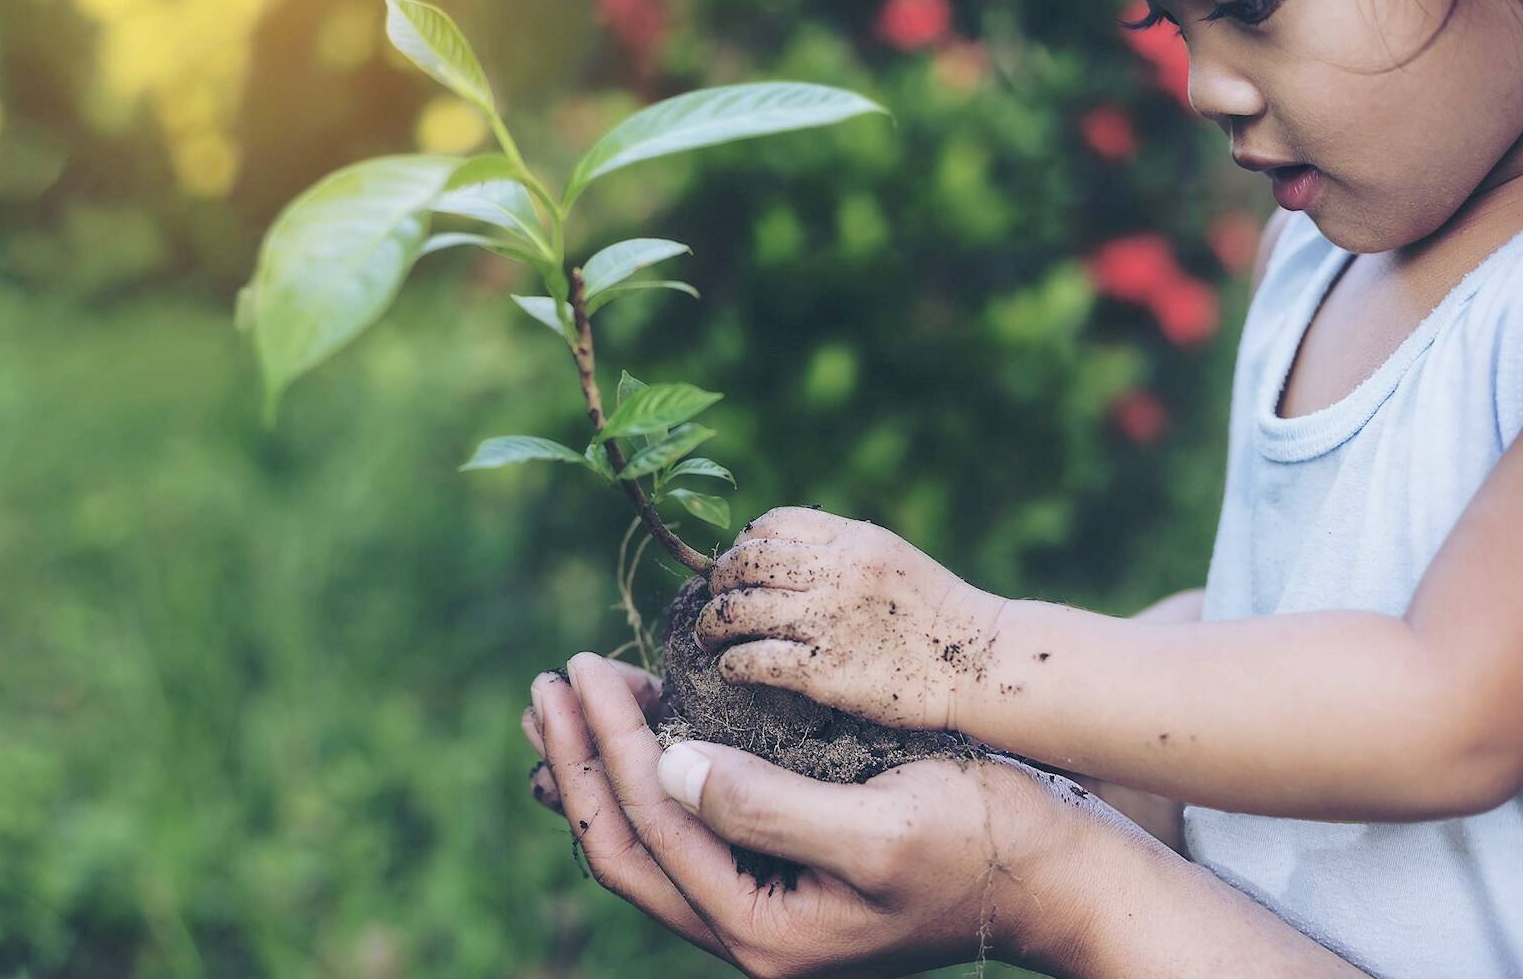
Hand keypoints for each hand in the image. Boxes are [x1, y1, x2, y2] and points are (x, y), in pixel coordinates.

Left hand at [520, 651, 1113, 977]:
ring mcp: (760, 913)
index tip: (581, 665)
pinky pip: (682, 838)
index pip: (650, 826)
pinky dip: (642, 786)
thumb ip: (767, 804)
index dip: (605, 743)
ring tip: (563, 706)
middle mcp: (748, 937)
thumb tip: (667, 766)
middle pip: (623, 848)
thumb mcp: (883, 824)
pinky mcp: (777, 882)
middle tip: (547, 685)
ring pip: (645, 846)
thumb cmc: (982, 842)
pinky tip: (629, 743)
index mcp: (763, 931)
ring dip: (598, 773)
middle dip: (577, 763)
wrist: (1055, 878)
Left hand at [696, 506, 1003, 731]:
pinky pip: (754, 660)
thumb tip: (779, 555)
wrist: (982, 662)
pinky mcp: (825, 672)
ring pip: (738, 611)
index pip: (771, 523)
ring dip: (712, 624)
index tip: (739, 567)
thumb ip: (840, 550)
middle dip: (719, 582)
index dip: (743, 544)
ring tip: (710, 636)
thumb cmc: (936, 613)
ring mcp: (828, 622)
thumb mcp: (890, 557)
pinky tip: (732, 669)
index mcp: (853, 539)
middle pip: (745, 564)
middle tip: (717, 601)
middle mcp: (836, 573)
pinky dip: (732, 664)